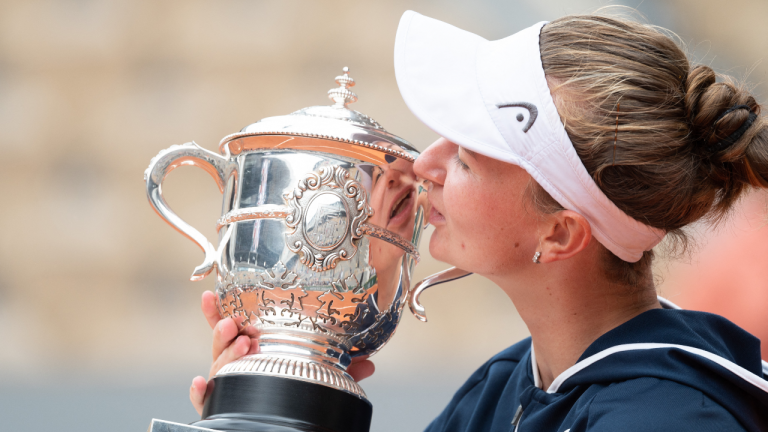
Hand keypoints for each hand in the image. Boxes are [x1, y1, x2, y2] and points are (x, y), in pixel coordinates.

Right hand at [189, 290, 376, 415]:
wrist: (284, 427)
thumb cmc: (296, 393)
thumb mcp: (319, 378)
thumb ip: (340, 369)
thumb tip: (369, 364)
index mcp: (254, 350)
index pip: (235, 327)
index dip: (220, 310)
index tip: (211, 294)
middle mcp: (236, 364)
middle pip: (222, 343)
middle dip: (225, 330)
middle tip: (235, 324)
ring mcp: (228, 385)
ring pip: (217, 365)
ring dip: (224, 352)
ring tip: (239, 343)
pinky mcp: (222, 405)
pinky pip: (206, 398)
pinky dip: (200, 390)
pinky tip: (201, 382)